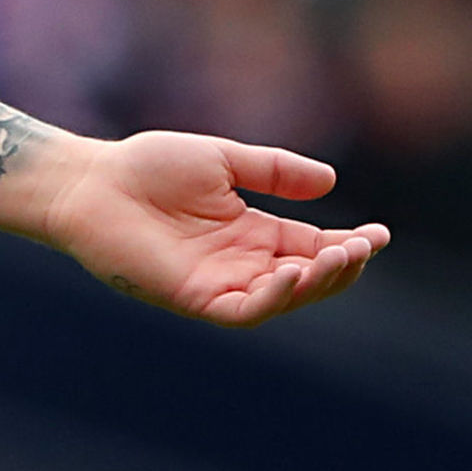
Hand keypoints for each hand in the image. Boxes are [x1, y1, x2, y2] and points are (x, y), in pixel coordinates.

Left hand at [20, 131, 390, 326]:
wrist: (91, 181)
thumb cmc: (146, 166)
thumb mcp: (222, 161)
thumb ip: (273, 171)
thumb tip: (331, 181)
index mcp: (251, 232)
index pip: (312, 245)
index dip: (348, 244)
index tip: (380, 234)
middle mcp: (241, 263)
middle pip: (308, 276)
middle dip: (342, 265)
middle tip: (364, 245)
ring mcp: (219, 283)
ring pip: (285, 298)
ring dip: (318, 282)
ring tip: (339, 256)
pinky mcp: (194, 298)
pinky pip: (245, 309)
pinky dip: (275, 297)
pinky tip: (294, 272)